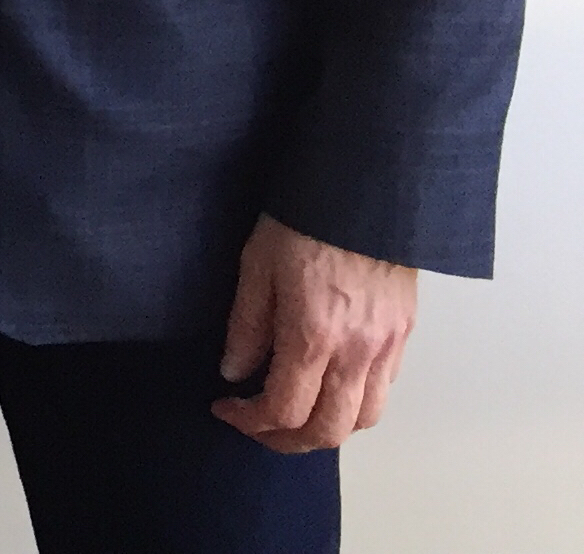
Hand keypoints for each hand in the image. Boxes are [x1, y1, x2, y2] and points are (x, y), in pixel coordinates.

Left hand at [213, 213, 416, 452]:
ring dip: (326, 429)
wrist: (366, 189)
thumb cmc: (305, 218)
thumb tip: (234, 371)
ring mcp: (387, 346)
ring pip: (364, 419)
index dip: (249, 421)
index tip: (225, 408)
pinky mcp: (405, 334)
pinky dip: (355, 403)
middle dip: (286, 440)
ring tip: (292, 414)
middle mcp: (357, 351)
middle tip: (256, 426)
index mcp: (313, 335)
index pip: (284, 410)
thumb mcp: (256, 265)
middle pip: (328, 431)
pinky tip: (328, 385)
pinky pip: (385, 390)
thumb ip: (246, 325)